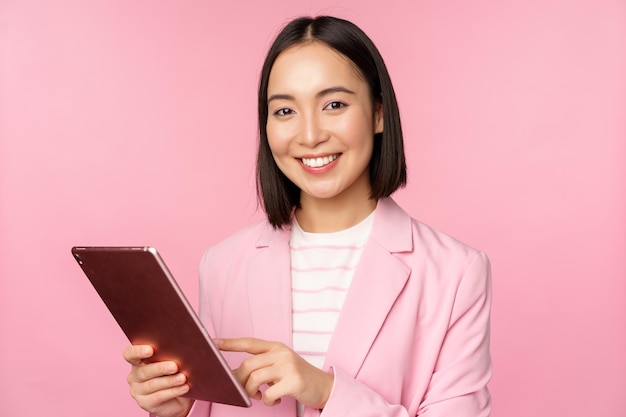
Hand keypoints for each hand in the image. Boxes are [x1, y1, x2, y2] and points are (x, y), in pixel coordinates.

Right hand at [123, 345, 193, 416]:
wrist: (179, 398)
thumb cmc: (173, 374)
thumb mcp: (171, 363)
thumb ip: (170, 356)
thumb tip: (180, 350)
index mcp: (138, 361)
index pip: (130, 354)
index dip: (137, 351)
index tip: (150, 350)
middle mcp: (134, 376)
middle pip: (144, 371)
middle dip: (160, 368)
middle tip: (174, 366)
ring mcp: (137, 391)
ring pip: (152, 384)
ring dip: (169, 381)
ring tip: (182, 378)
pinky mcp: (144, 403)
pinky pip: (158, 396)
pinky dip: (173, 391)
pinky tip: (183, 388)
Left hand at [216, 338, 333, 408]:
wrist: (324, 386)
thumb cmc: (296, 378)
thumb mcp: (279, 366)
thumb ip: (260, 366)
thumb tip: (233, 374)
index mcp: (276, 347)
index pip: (249, 342)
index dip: (230, 343)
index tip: (213, 342)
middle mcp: (281, 353)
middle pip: (247, 365)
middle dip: (240, 381)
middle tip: (244, 391)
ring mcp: (288, 366)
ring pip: (255, 379)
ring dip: (252, 392)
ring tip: (259, 396)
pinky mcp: (294, 381)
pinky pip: (268, 393)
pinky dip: (267, 401)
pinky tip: (274, 400)